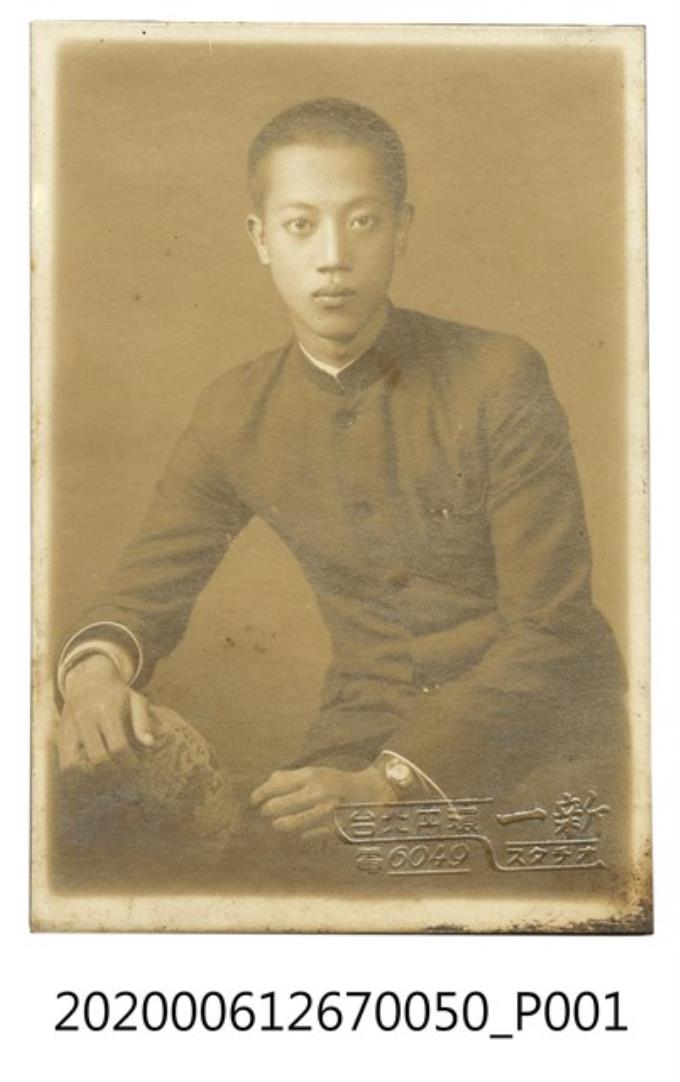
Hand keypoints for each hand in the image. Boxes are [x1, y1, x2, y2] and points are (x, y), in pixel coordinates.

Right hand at [57, 653, 153, 771]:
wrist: (88, 679)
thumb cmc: (117, 694)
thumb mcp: (136, 700)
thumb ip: (143, 721)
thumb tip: (150, 744)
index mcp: (107, 711)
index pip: (118, 746)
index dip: (129, 762)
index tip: (136, 767)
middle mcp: (86, 719)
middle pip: (98, 759)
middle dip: (113, 773)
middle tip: (122, 775)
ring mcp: (70, 728)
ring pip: (75, 765)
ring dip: (91, 777)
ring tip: (105, 778)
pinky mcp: (60, 734)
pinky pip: (64, 762)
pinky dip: (76, 774)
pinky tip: (90, 773)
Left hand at [250, 764, 396, 841]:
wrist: (371, 793)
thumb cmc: (337, 783)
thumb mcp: (316, 772)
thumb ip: (291, 776)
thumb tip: (268, 781)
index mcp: (310, 776)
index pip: (274, 786)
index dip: (258, 795)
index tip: (253, 801)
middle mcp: (316, 793)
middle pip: (275, 806)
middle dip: (267, 811)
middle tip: (266, 812)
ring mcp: (324, 813)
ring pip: (286, 824)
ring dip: (280, 824)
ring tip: (279, 823)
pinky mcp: (331, 830)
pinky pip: (305, 837)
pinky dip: (301, 835)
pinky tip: (302, 832)